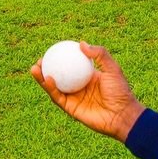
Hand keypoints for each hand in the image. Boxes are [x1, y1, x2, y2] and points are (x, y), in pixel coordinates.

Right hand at [30, 42, 145, 142]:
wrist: (122, 115)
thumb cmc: (120, 91)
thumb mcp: (113, 68)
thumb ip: (100, 54)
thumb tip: (81, 43)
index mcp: (87, 77)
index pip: (70, 66)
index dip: (60, 59)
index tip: (52, 50)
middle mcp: (79, 87)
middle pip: (58, 76)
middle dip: (46, 68)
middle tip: (39, 60)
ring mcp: (74, 98)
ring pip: (54, 87)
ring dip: (43, 78)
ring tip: (35, 68)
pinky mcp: (71, 109)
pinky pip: (58, 97)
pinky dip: (51, 89)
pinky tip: (47, 78)